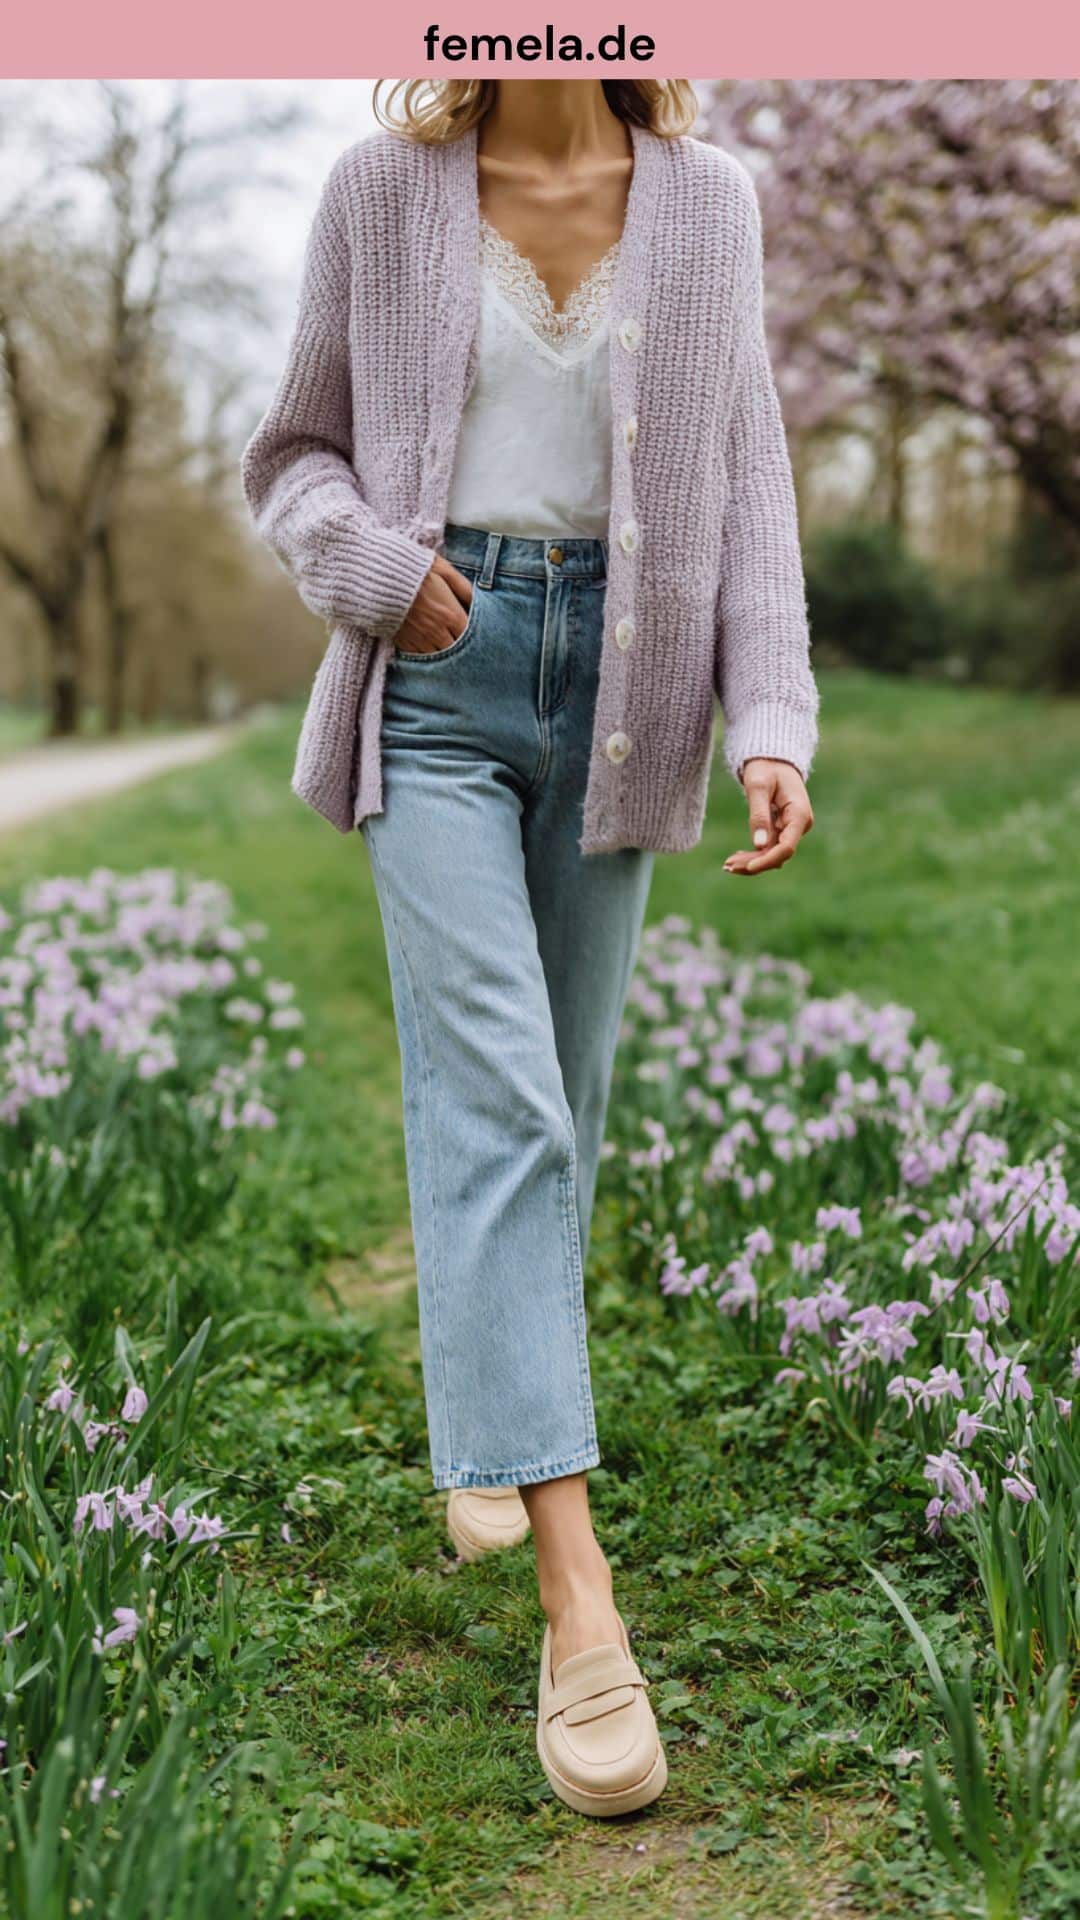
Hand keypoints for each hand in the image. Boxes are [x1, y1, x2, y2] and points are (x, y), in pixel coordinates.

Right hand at [393, 554, 472, 653]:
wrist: (376, 577)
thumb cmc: (412, 568)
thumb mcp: (442, 569)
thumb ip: (463, 586)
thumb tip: (477, 598)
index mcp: (449, 613)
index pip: (470, 633)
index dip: (475, 633)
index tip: (473, 628)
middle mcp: (437, 631)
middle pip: (456, 649)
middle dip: (461, 646)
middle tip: (461, 639)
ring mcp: (419, 639)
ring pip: (439, 655)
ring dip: (444, 651)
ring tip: (446, 643)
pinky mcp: (403, 641)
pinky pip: (420, 656)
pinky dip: (426, 653)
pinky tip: (428, 645)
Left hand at [724, 758, 813, 876]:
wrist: (772, 759)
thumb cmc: (766, 767)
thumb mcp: (758, 787)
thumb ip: (759, 815)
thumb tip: (759, 845)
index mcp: (799, 813)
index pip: (787, 847)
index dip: (767, 860)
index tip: (747, 867)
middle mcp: (800, 824)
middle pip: (779, 854)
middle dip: (754, 863)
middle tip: (727, 866)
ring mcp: (793, 828)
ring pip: (773, 853)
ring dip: (752, 861)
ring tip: (727, 865)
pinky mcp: (783, 830)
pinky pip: (770, 847)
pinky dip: (754, 854)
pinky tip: (735, 857)